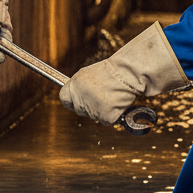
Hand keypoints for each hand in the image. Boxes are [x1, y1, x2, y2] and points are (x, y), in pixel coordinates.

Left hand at [60, 22, 188, 123]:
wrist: (127, 74)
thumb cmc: (110, 72)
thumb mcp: (87, 75)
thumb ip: (78, 87)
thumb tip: (73, 97)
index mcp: (74, 87)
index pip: (64, 99)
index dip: (71, 99)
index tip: (77, 99)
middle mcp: (80, 99)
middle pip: (79, 109)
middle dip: (87, 105)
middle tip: (100, 95)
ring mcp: (92, 110)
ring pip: (94, 115)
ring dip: (101, 109)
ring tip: (111, 94)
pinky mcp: (105, 118)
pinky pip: (106, 119)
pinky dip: (113, 113)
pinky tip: (117, 101)